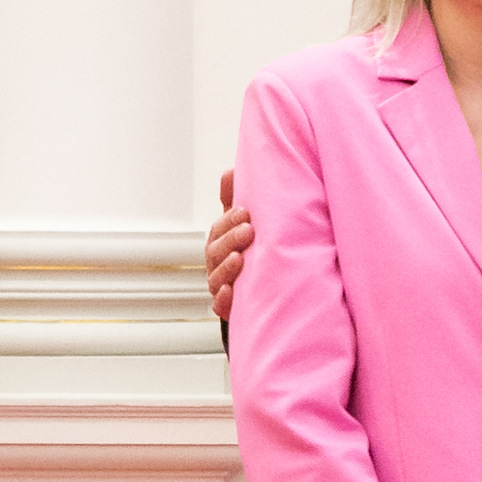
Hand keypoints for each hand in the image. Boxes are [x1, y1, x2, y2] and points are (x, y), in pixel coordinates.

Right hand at [206, 169, 252, 321]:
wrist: (266, 291)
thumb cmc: (251, 250)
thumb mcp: (243, 225)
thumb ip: (235, 200)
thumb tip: (229, 171)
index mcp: (220, 243)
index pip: (218, 230)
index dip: (229, 221)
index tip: (245, 212)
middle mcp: (217, 264)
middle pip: (215, 252)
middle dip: (230, 240)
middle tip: (249, 231)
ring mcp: (221, 287)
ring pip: (216, 278)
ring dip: (226, 267)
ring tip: (240, 259)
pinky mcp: (229, 309)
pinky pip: (220, 306)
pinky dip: (224, 300)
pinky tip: (231, 291)